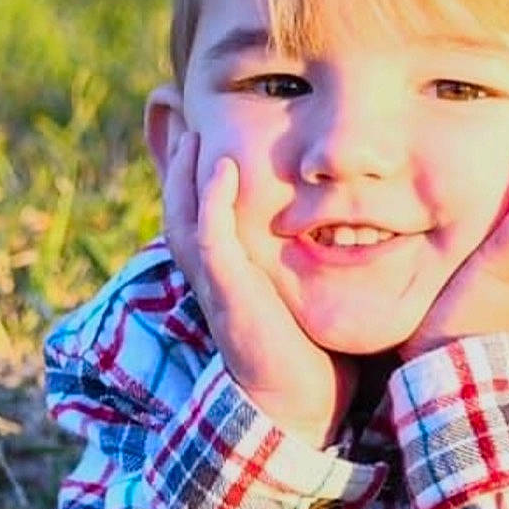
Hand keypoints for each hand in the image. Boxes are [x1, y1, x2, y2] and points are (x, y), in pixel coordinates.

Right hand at [162, 131, 360, 447]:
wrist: (301, 401)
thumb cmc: (307, 345)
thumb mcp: (298, 285)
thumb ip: (302, 250)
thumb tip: (335, 214)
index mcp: (221, 266)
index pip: (193, 204)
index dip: (188, 164)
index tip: (196, 120)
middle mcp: (207, 270)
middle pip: (174, 200)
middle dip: (173, 153)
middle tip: (175, 108)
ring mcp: (212, 281)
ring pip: (182, 212)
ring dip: (184, 167)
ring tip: (192, 125)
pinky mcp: (226, 293)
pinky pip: (209, 239)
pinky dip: (213, 202)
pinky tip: (225, 167)